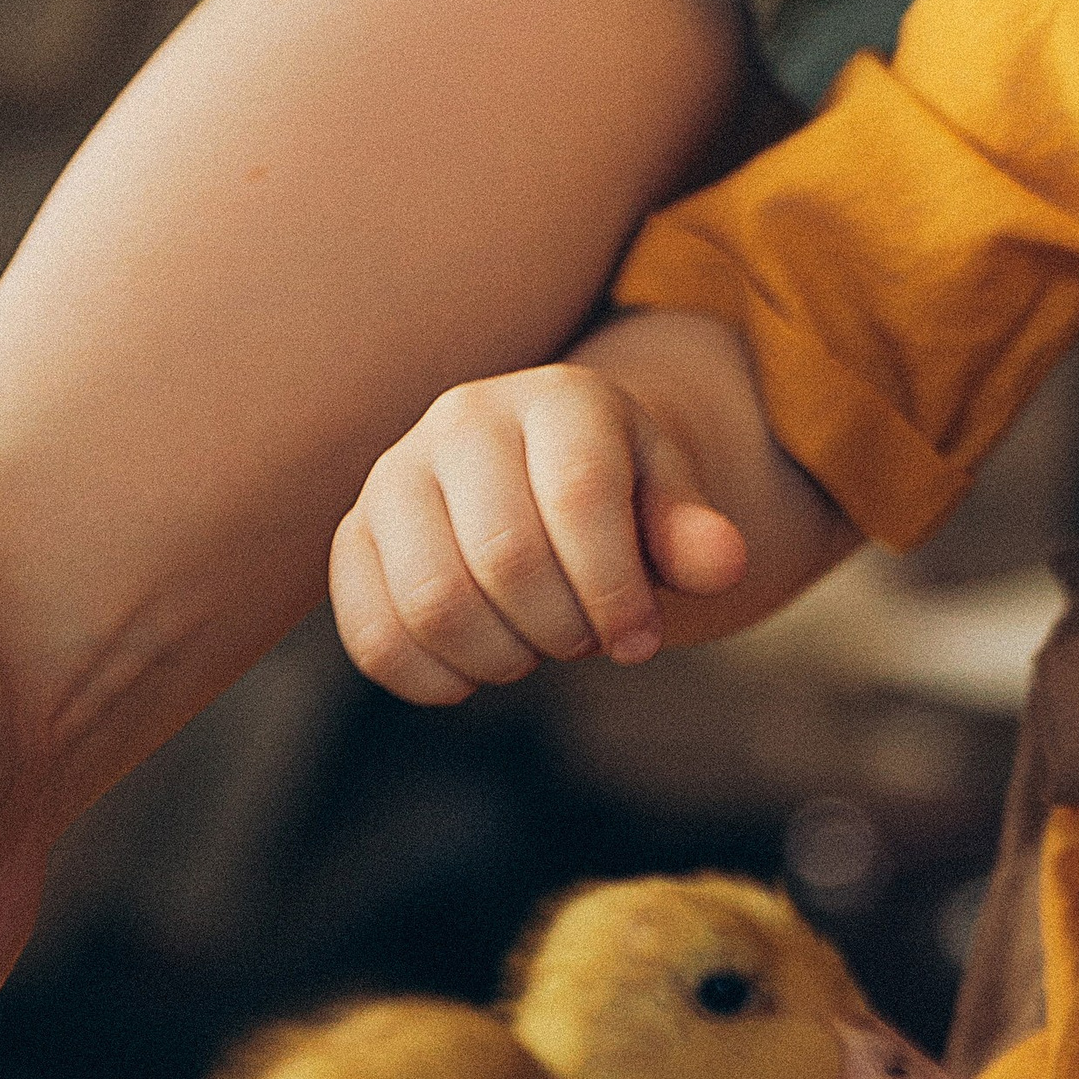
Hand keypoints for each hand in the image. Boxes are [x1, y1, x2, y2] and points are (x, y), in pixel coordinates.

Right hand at [330, 357, 749, 703]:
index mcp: (558, 398)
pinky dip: (431, 679)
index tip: (641, 641)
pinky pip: (372, 633)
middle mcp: (463, 420)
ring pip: (434, 602)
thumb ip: (694, 532)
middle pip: (505, 557)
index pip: (578, 496)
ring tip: (536, 647)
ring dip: (502, 657)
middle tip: (588, 641)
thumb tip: (723, 564)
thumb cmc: (621, 492)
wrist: (542, 471)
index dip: (615, 589)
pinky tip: (476, 675)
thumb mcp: (669, 498)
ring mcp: (395, 475)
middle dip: (563, 629)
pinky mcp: (354, 537)